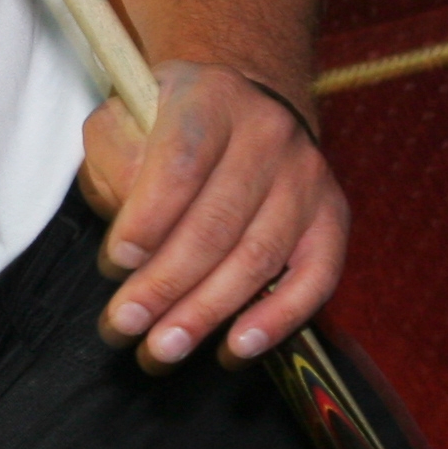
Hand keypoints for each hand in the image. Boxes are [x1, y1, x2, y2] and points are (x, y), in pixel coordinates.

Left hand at [81, 61, 346, 369]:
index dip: (148, 217)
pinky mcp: (332, 217)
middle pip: (217, 222)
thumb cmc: (166, 125)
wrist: (244, 105)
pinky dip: (276, 320)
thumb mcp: (125, 118)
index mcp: (210, 99)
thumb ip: (115, 164)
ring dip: (207, 312)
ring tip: (163, 349)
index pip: (181, 163)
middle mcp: (268, 135)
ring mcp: (307, 178)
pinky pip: (313, 278)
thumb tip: (130, 242)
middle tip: (125, 325)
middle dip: (166, 283)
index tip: (116, 263)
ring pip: (258, 257)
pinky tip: (235, 348)